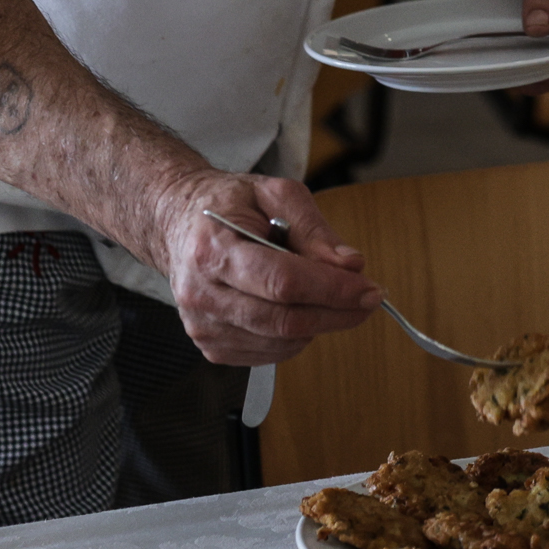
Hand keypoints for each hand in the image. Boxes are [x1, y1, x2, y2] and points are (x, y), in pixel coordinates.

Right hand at [151, 167, 379, 365]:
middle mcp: (202, 294)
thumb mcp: (275, 194)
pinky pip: (269, 353)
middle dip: (336, 313)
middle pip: (283, 319)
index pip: (282, 282)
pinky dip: (296, 336)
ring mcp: (203, 326)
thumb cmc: (230, 205)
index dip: (331, 290)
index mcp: (214, 249)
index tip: (369, 288)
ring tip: (331, 296)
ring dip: (319, 324)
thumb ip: (314, 229)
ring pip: (281, 341)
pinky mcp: (210, 346)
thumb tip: (350, 266)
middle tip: (369, 299)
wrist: (179, 223)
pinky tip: (298, 308)